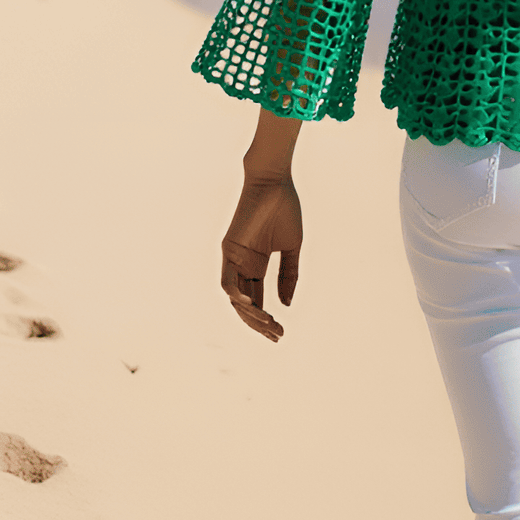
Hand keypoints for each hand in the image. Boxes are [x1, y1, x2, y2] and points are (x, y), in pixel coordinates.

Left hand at [221, 173, 301, 341]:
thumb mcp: (292, 247)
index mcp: (257, 265)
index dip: (267, 319)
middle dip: (260, 323)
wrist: (275, 183)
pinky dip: (236, 295)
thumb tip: (285, 305)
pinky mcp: (228, 250)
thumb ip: (288, 275)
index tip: (282, 333)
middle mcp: (243, 265)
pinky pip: (227, 280)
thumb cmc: (285, 209)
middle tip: (277, 335)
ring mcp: (234, 259)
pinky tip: (250, 306)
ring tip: (268, 323)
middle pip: (246, 304)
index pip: (258, 300)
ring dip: (250, 314)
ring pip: (235, 298)